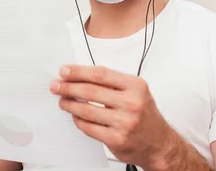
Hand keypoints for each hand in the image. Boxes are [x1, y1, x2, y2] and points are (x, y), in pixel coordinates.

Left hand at [50, 65, 172, 168]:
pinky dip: (78, 120)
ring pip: (86, 110)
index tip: (64, 71)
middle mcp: (131, 103)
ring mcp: (124, 122)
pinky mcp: (116, 139)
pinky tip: (75, 116)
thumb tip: (80, 74)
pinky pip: (89, 127)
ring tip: (62, 101)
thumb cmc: (145, 114)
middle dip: (68, 87)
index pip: (100, 74)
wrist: (160, 144)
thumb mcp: (136, 91)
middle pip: (90, 91)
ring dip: (69, 104)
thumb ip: (112, 82)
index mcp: (135, 86)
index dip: (78, 71)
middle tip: (56, 86)